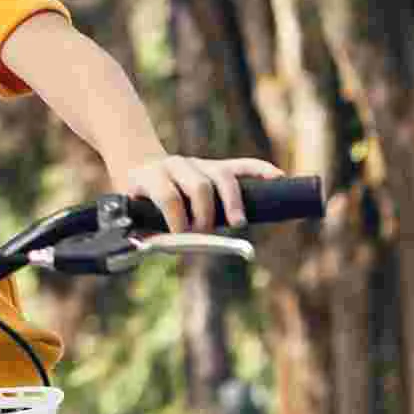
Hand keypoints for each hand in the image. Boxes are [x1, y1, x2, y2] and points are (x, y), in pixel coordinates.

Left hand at [115, 154, 284, 231]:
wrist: (138, 164)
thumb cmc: (140, 199)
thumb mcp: (135, 214)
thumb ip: (148, 233)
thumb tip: (165, 250)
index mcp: (152, 176)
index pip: (169, 196)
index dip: (177, 219)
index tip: (181, 235)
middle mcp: (176, 165)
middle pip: (199, 185)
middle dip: (205, 213)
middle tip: (205, 231)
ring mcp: (198, 163)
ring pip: (222, 176)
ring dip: (232, 201)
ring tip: (238, 222)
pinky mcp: (215, 165)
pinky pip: (241, 165)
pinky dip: (260, 170)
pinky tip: (278, 178)